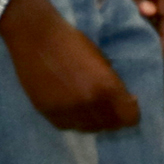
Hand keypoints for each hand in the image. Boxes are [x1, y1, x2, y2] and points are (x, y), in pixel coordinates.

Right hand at [1, 0, 142, 133]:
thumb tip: (125, 99)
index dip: (130, 111)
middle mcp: (89, 103)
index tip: (126, 102)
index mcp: (106, 87)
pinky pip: (69, 126)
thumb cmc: (70, 41)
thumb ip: (113, 82)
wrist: (34, 34)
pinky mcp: (48, 112)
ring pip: (90, 129)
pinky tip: (70, 105)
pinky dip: (73, 119)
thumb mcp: (101, 59)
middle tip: (105, 103)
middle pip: (111, 126)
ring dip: (93, 119)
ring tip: (87, 104)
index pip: (130, 118)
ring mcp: (67, 110)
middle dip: (113, 116)